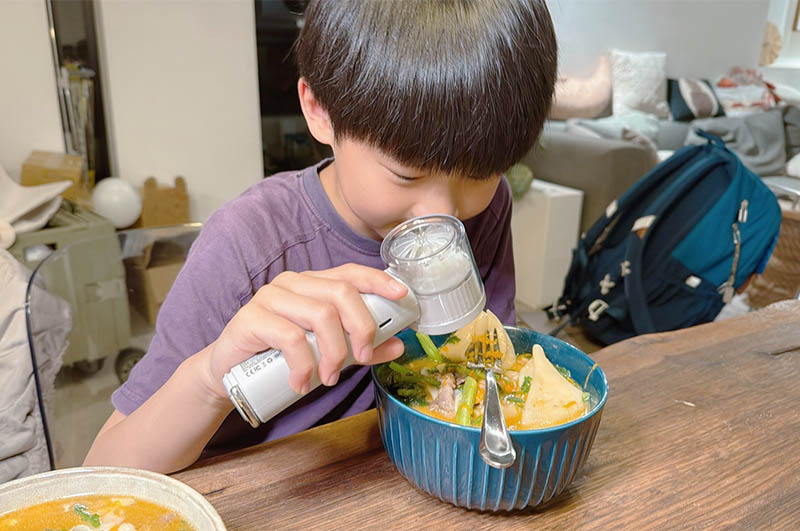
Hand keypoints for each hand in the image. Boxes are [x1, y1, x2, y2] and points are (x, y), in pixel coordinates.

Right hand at [201, 264, 407, 398]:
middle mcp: (294, 283)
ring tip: (328, 379)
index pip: (350, 273)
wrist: (229, 372)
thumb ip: (360, 347)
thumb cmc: (281, 357)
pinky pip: (291, 338)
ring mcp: (271, 297)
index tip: (402, 295)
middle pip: (341, 293)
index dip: (378, 280)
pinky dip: (303, 366)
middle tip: (362, 359)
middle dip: (361, 328)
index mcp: (314, 284)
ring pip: (320, 315)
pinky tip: (302, 383)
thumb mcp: (327, 352)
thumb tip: (398, 344)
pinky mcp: (252, 317)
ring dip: (333, 353)